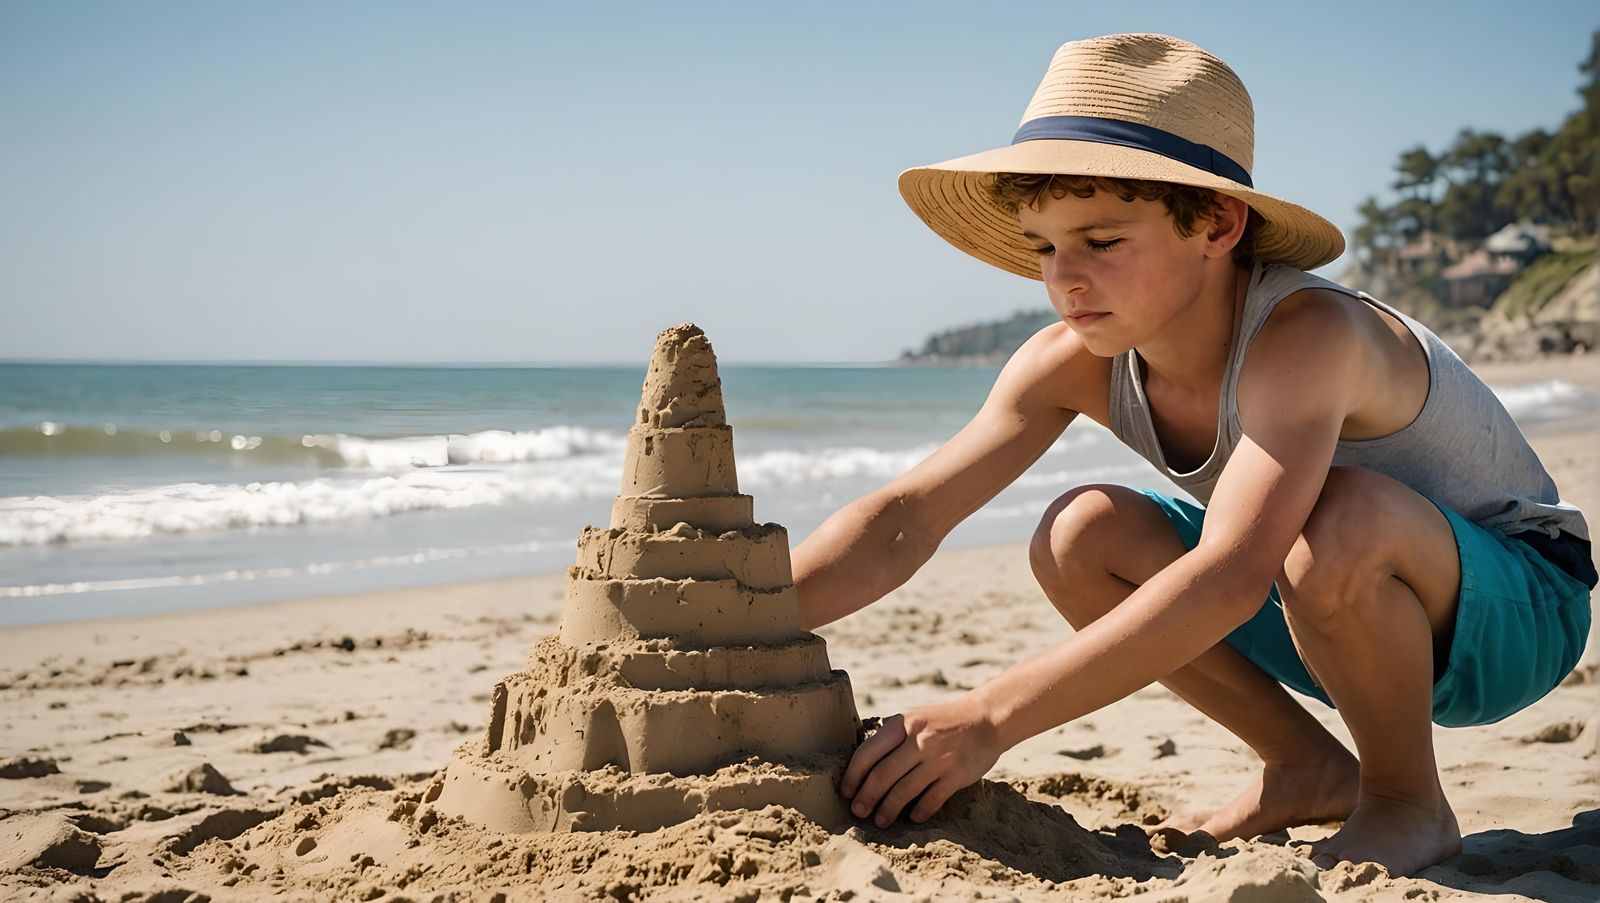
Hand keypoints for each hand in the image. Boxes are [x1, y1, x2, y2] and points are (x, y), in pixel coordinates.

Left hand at [838, 693, 1004, 827]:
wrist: (986, 720)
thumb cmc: (942, 723)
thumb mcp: (913, 719)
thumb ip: (890, 738)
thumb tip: (860, 766)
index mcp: (902, 724)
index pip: (867, 753)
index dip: (852, 776)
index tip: (846, 791)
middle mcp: (919, 740)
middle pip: (882, 776)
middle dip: (866, 798)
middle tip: (858, 811)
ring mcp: (938, 759)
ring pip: (903, 792)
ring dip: (888, 810)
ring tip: (880, 820)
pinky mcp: (956, 775)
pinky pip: (931, 801)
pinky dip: (919, 812)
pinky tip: (912, 818)